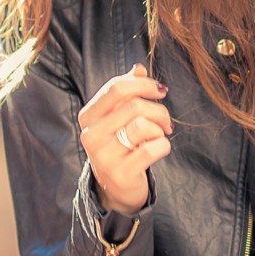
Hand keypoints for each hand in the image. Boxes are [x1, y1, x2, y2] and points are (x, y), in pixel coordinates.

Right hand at [78, 63, 171, 214]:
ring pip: (144, 126)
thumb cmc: (120, 144)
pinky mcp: (121, 173)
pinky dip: (163, 145)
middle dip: (159, 109)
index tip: (161, 90)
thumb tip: (139, 68)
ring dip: (160, 129)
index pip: (117, 87)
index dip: (144, 85)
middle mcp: (91, 135)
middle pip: (134, 105)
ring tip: (159, 136)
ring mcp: (103, 156)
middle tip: (166, 121)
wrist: (116, 187)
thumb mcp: (119, 117)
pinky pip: (153, 149)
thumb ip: (127, 91)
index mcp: (88, 116)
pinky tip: (159, 149)